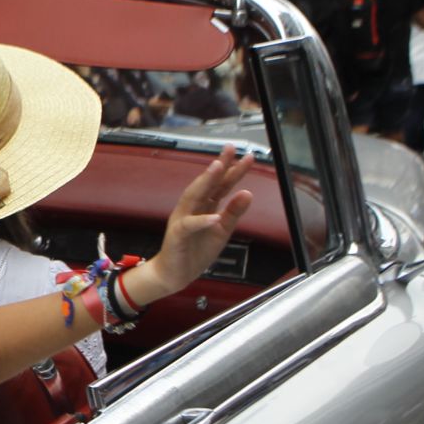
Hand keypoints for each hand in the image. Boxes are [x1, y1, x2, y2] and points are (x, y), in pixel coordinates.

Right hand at [135, 145, 254, 302]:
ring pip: (194, 196)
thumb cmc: (195, 250)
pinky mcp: (177, 234)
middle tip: (230, 150)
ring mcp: (183, 219)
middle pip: (207, 184)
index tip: (245, 156)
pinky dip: (201, 220)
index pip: (220, 184)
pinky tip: (214, 216)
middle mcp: (192, 208)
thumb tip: (248, 194)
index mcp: (204, 206)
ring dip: (206, 182)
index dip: (232, 170)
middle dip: (219, 166)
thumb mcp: (222, 230)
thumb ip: (233, 212)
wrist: (175, 273)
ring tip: (219, 168)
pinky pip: (190, 225)